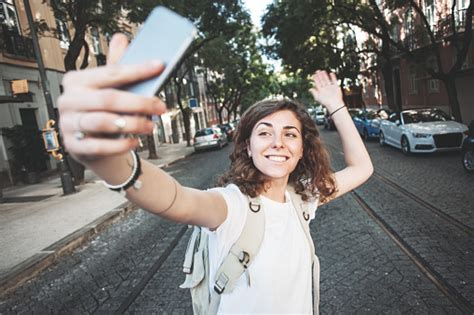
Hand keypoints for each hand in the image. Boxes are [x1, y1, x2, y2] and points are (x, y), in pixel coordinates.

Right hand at [58, 33, 166, 164]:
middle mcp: (68, 100)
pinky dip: (120, 145)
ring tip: (150, 126)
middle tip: (161, 107)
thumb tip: (120, 38)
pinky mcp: (73, 146)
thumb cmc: (104, 112)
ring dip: (132, 124)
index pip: (110, 73)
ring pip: (104, 123)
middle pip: (108, 99)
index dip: (137, 70)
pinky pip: (99, 146)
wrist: (92, 145)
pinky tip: (135, 142)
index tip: (159, 66)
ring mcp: (68, 124)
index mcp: (76, 80)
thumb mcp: (109, 89)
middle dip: (139, 103)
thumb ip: (116, 67)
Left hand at [309, 70, 343, 112]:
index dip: (315, 79)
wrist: (334, 104)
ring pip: (327, 80)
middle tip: (317, 71)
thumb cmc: (326, 102)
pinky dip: (333, 77)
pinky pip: (334, 81)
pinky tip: (331, 73)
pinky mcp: (335, 87)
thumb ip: (314, 93)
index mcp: (320, 90)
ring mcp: (330, 87)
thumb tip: (310, 89)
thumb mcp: (318, 97)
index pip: (317, 83)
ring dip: (325, 75)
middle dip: (319, 76)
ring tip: (323, 71)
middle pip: (322, 80)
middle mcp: (325, 88)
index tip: (313, 75)